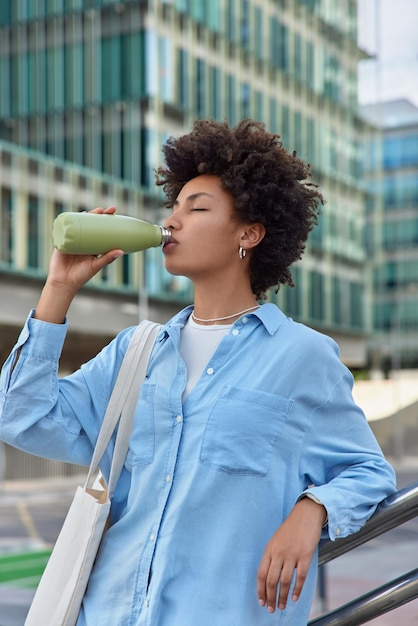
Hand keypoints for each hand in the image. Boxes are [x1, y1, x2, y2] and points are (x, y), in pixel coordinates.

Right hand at [34, 207, 123, 322]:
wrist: (63, 283)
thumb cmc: (81, 276)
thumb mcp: (95, 266)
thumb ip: (107, 258)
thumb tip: (121, 251)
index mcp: (92, 247)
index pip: (101, 230)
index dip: (106, 221)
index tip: (113, 213)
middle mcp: (83, 242)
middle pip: (90, 225)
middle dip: (97, 215)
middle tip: (105, 209)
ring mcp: (72, 240)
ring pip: (78, 225)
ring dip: (84, 216)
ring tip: (91, 211)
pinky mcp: (61, 241)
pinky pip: (64, 230)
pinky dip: (67, 222)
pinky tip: (72, 215)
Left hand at [257, 497, 325, 613]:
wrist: (306, 515)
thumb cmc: (291, 528)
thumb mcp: (276, 540)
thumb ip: (272, 556)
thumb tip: (269, 577)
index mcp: (269, 549)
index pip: (261, 574)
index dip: (260, 590)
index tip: (261, 601)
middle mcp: (278, 553)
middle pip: (271, 580)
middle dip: (270, 597)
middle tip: (271, 609)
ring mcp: (292, 555)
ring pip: (284, 581)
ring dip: (283, 597)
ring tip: (282, 606)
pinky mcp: (305, 556)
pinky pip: (299, 577)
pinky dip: (297, 589)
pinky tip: (295, 598)